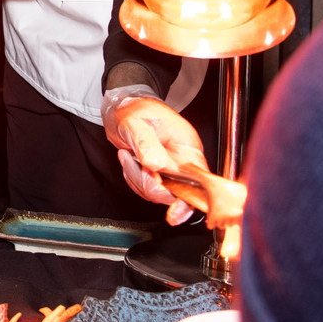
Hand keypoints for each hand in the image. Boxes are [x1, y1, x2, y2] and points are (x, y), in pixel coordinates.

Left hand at [101, 85, 207, 224]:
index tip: (175, 214)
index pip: (199, 182)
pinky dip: (134, 178)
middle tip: (133, 162)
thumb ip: (146, 144)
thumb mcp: (135, 122)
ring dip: (138, 179)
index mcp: (187, 148)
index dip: (189, 200)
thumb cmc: (134, 109)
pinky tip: (129, 159)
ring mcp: (172, 168)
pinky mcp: (160, 173)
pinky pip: (148, 188)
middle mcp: (183, 161)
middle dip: (150, 184)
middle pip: (176, 193)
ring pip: (159, 193)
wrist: (123, 107)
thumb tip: (156, 165)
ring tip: (128, 155)